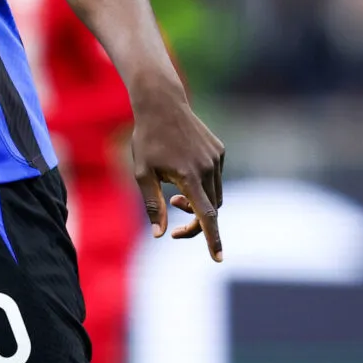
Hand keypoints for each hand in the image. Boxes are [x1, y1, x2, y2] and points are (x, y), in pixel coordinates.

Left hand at [130, 86, 225, 261]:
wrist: (162, 103)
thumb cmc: (147, 139)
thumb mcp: (142, 172)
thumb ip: (152, 204)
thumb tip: (158, 235)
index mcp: (189, 176)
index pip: (206, 216)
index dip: (212, 239)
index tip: (218, 258)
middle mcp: (208, 168)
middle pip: (211, 208)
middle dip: (195, 220)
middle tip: (172, 218)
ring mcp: (217, 158)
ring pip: (215, 194)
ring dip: (199, 202)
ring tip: (174, 195)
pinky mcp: (220, 151)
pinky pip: (215, 177)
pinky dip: (203, 185)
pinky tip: (183, 170)